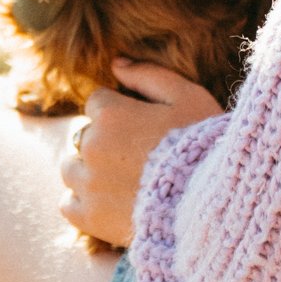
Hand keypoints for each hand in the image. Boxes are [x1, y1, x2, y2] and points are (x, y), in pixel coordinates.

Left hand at [58, 61, 223, 250]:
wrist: (212, 204)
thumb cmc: (204, 145)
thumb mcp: (187, 97)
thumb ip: (148, 75)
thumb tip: (116, 63)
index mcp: (111, 114)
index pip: (97, 102)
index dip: (120, 111)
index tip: (142, 126)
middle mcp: (92, 146)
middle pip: (83, 135)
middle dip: (104, 141)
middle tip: (137, 156)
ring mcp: (88, 184)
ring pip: (71, 168)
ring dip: (89, 170)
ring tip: (122, 180)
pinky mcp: (90, 218)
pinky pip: (68, 204)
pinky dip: (82, 201)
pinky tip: (108, 202)